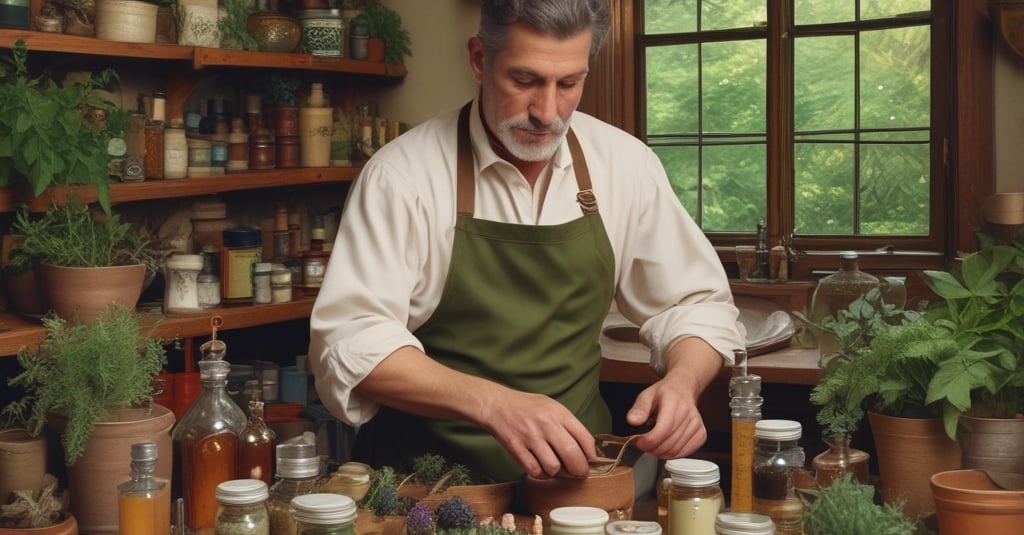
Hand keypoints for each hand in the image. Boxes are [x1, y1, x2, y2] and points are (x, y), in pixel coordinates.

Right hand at [478, 389, 597, 478]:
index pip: (585, 438)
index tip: (590, 462)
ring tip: (554, 467)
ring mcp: (531, 437)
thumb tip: (586, 449)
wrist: (496, 404)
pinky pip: (535, 471)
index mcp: (559, 413)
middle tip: (578, 473)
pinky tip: (540, 468)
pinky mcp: (517, 448)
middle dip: (579, 469)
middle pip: (572, 455)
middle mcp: (547, 424)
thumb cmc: (526, 407)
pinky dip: (540, 475)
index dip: (591, 455)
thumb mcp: (552, 407)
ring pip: (554, 467)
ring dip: (556, 472)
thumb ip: (569, 425)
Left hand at [625, 337, 721, 458]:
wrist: (683, 390)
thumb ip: (639, 409)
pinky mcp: (701, 435)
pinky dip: (672, 454)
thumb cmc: (664, 393)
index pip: (663, 430)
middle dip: (652, 449)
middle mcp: (689, 414)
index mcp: (674, 402)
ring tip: (653, 445)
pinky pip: (684, 453)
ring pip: (676, 451)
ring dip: (660, 453)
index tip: (639, 442)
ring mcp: (697, 425)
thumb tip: (632, 421)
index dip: (648, 441)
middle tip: (643, 444)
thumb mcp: (647, 396)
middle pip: (668, 443)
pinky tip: (664, 446)